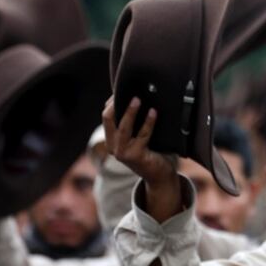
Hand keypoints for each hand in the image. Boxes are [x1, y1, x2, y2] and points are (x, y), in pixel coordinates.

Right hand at [102, 96, 181, 223]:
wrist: (159, 175)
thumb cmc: (151, 152)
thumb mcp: (137, 136)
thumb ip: (134, 123)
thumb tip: (139, 97)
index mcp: (111, 140)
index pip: (106, 117)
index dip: (112, 102)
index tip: (121, 89)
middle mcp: (113, 147)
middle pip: (109, 119)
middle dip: (117, 103)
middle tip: (128, 91)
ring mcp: (123, 152)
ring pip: (124, 127)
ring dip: (130, 112)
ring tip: (138, 99)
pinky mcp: (135, 156)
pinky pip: (142, 135)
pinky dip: (148, 122)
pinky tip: (154, 112)